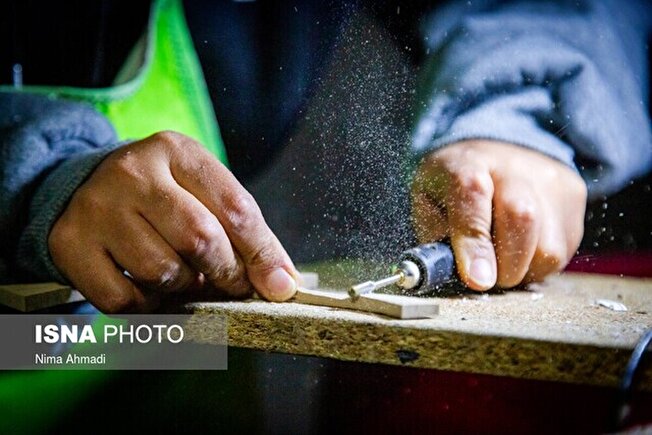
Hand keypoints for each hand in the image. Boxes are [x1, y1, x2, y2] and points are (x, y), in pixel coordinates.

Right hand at [49, 131, 298, 311]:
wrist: (88, 188)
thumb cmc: (164, 197)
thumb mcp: (205, 193)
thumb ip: (248, 233)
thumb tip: (285, 284)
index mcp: (176, 151)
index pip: (235, 208)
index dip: (262, 254)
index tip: (279, 286)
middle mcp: (133, 173)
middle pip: (200, 239)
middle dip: (226, 274)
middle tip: (231, 285)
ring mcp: (97, 208)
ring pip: (163, 272)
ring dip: (185, 288)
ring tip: (185, 276)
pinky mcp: (71, 245)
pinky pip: (124, 300)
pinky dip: (148, 307)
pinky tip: (151, 289)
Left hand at [411, 140, 586, 289]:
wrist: (500, 147)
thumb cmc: (455, 184)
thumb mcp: (428, 199)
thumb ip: (433, 234)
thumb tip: (447, 270)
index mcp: (468, 162)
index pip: (473, 197)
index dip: (475, 243)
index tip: (477, 280)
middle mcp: (514, 167)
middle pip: (522, 219)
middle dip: (504, 266)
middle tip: (487, 278)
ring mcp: (550, 181)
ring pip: (549, 246)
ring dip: (523, 270)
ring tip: (503, 261)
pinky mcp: (573, 197)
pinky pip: (564, 250)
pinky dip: (539, 264)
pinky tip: (522, 250)